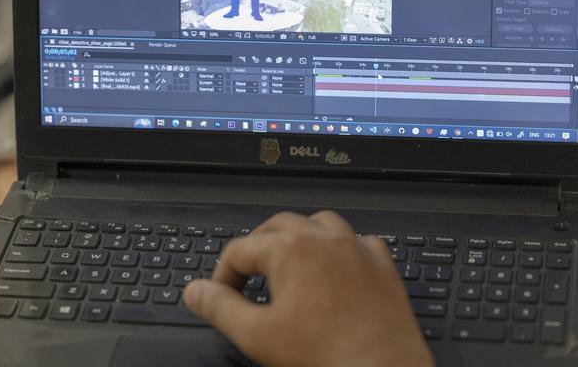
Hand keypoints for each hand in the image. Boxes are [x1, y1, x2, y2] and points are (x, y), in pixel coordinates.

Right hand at [184, 211, 434, 366]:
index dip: (222, 275)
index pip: (239, 250)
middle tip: (246, 278)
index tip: (221, 297)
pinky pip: (359, 240)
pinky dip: (342, 247)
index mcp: (289, 248)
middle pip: (277, 227)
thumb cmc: (325, 355)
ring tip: (287, 263)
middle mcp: (323, 238)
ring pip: (319, 223)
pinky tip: (336, 266)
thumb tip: (196, 291)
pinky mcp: (381, 264)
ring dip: (299, 237)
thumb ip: (220, 308)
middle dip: (256, 249)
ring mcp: (356, 248)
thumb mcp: (256, 335)